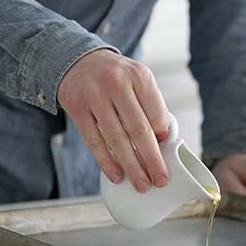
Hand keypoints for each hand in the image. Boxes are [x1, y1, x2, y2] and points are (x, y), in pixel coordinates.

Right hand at [58, 49, 169, 192]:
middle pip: (139, 129)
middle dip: (152, 159)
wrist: (78, 61)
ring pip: (116, 139)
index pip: (156, 114)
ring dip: (131, 166)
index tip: (167, 157)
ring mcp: (95, 96)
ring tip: (141, 184)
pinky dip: (106, 161)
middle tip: (160, 180)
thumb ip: (151, 106)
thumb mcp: (138, 80)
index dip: (163, 138)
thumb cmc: (115, 77)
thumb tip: (162, 141)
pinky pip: (94, 141)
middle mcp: (117, 84)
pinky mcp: (77, 108)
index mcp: (139, 76)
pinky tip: (117, 175)